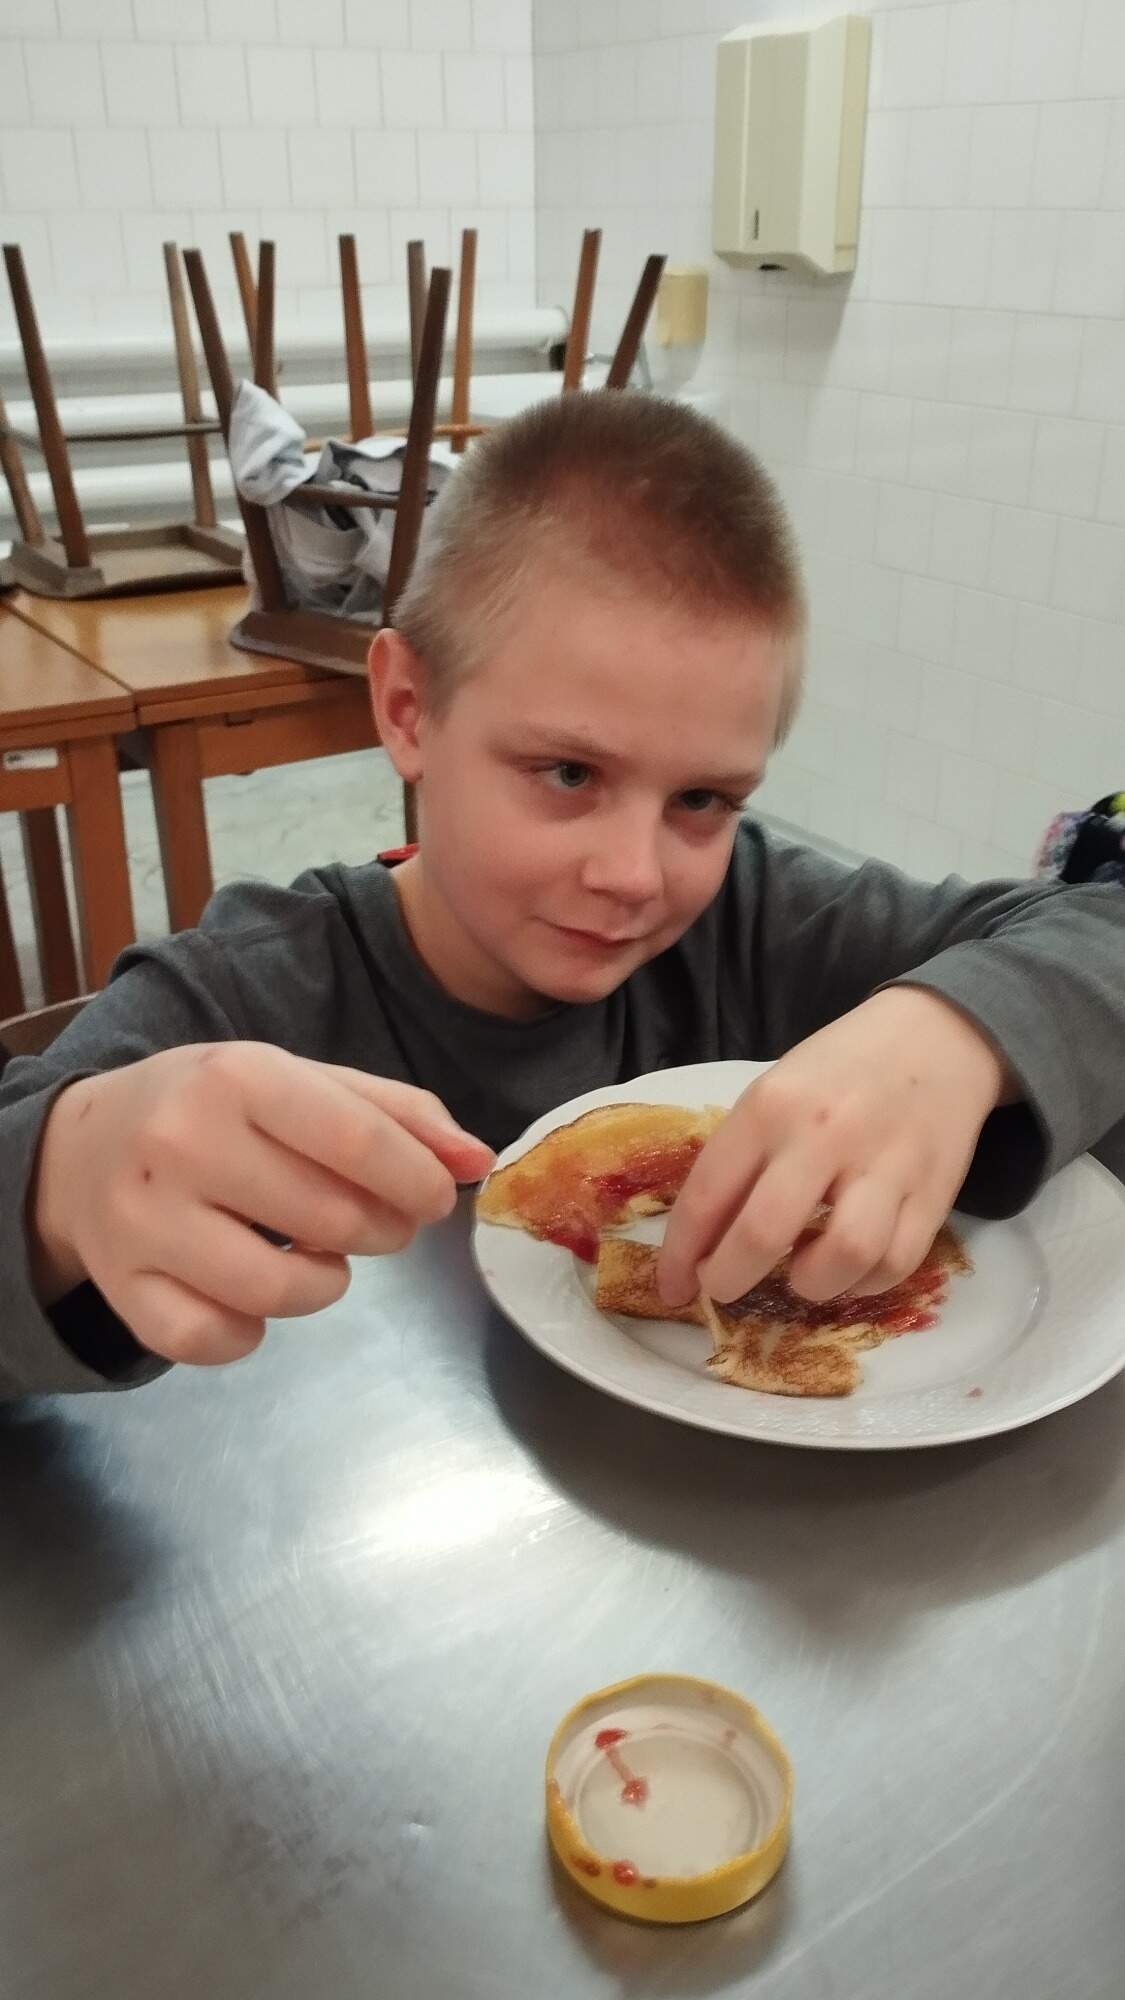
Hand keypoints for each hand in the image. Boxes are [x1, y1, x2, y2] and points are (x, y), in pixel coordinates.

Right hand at [30, 1043, 493, 1366]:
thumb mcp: (300, 1084)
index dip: (417, 1179)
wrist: (82, 1147)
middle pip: (328, 1219)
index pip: (355, 1139)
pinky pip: (212, 1340)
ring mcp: (143, 1223)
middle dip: (382, 1232)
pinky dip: (249, 1331)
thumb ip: (396, 1114)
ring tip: (319, 1256)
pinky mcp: (123, 1289)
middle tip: (380, 1223)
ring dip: (326, 1285)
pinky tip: (253, 1296)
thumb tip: (478, 1161)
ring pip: (276, 1292)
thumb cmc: (215, 1110)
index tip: (435, 1198)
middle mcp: (180, 1145)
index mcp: (235, 1078)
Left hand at [658, 989, 1006, 1310]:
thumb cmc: (841, 1068)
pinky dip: (865, 1282)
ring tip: (801, 1273)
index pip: (708, 1195)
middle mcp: (824, 1135)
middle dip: (728, 1279)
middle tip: (723, 1286)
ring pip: (841, 1257)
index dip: (681, 1255)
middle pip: (763, 1235)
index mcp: (771, 1106)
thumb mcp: (775, 1090)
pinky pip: (895, 1263)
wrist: (936, 1035)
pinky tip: (850, 1268)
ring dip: (810, 1285)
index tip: (672, 1286)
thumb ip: (742, 1156)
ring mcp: (885, 1166)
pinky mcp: (934, 1193)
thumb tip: (704, 1238)